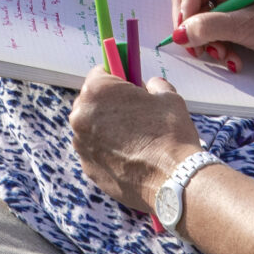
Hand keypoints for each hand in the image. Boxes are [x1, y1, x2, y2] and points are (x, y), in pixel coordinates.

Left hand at [69, 70, 200, 213]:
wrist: (173, 180)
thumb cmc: (170, 134)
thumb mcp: (168, 97)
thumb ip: (153, 85)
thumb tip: (149, 86)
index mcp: (97, 91)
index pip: (101, 72)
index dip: (118, 77)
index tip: (128, 85)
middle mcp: (81, 116)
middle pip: (92, 100)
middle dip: (110, 103)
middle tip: (134, 112)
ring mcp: (81, 144)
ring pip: (92, 127)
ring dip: (107, 128)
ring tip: (136, 138)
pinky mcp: (87, 167)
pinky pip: (95, 151)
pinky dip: (108, 151)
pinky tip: (131, 156)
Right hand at [170, 0, 253, 66]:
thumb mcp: (248, 27)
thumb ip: (210, 27)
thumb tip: (179, 35)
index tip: (190, 24)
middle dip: (193, 24)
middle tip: (202, 48)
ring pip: (196, 13)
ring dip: (205, 38)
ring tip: (223, 55)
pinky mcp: (232, 10)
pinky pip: (209, 24)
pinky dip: (215, 42)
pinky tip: (231, 57)